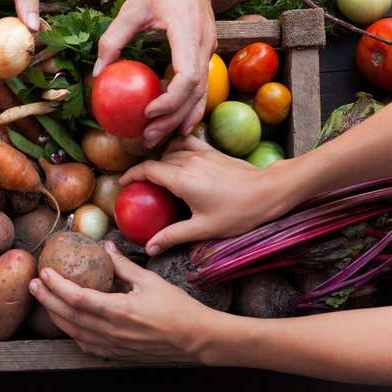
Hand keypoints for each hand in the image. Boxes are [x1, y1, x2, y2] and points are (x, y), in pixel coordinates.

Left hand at [29, 241, 211, 362]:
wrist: (195, 339)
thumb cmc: (177, 308)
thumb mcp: (150, 280)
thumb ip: (123, 264)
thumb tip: (105, 245)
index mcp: (119, 310)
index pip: (78, 298)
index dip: (57, 286)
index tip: (44, 272)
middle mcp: (112, 331)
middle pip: (69, 316)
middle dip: (47, 299)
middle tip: (33, 284)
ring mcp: (113, 345)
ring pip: (74, 333)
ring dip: (55, 315)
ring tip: (43, 299)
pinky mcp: (117, 354)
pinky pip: (87, 345)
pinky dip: (72, 333)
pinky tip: (67, 323)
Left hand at [94, 0, 216, 147]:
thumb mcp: (132, 7)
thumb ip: (114, 38)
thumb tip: (97, 71)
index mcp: (189, 34)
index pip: (187, 78)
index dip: (170, 101)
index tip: (147, 112)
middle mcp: (204, 46)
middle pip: (195, 94)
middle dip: (172, 120)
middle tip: (147, 138)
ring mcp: (208, 50)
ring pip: (201, 94)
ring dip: (181, 119)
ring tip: (158, 137)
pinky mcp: (204, 52)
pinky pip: (200, 86)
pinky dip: (189, 107)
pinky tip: (175, 123)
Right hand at [120, 137, 292, 254]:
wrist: (269, 192)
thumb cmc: (238, 213)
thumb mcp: (203, 228)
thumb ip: (173, 235)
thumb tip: (149, 248)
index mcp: (182, 179)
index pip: (147, 170)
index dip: (131, 175)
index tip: (122, 184)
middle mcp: (188, 162)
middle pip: (157, 161)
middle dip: (144, 172)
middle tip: (140, 188)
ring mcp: (201, 153)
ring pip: (170, 151)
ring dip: (160, 161)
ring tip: (156, 175)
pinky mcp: (212, 151)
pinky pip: (186, 143)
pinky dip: (176, 147)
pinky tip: (176, 156)